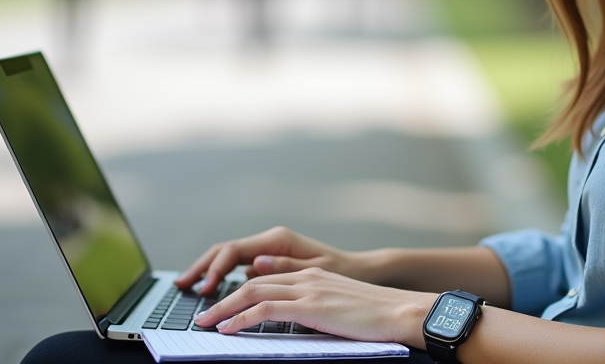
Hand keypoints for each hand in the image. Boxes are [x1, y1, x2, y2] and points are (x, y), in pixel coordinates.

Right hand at [175, 227, 366, 295]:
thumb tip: (253, 265)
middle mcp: (271, 241)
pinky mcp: (272, 262)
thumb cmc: (344, 272)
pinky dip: (223, 276)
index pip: (233, 250)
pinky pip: (240, 266)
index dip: (214, 269)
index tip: (205, 290)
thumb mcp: (318, 270)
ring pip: (229, 258)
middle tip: (182, 287)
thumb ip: (285, 267)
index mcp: (278, 240)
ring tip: (189, 288)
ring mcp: (270, 250)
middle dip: (202, 267)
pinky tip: (213, 290)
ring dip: (208, 271)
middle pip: (225, 251)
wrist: (363, 271)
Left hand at [193, 268, 435, 348]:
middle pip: (253, 282)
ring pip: (252, 293)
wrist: (400, 311)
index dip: (241, 293)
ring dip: (223, 309)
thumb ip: (315, 306)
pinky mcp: (310, 306)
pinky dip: (241, 319)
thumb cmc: (376, 315)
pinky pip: (265, 310)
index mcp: (314, 275)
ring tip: (206, 324)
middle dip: (223, 299)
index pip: (267, 278)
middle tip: (203, 316)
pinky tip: (228, 329)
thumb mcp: (339, 306)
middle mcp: (307, 276)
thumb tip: (295, 317)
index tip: (223, 307)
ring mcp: (308, 289)